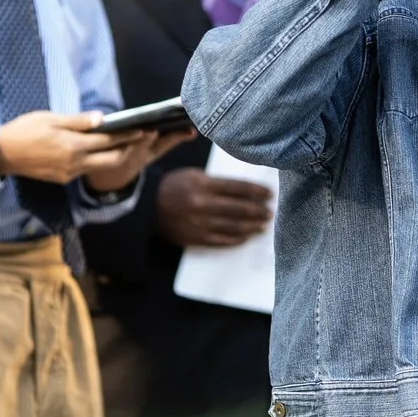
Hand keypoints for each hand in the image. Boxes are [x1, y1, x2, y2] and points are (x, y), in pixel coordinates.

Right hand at [0, 112, 189, 187]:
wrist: (1, 154)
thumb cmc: (24, 130)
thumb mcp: (51, 119)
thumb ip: (78, 121)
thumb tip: (104, 118)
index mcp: (72, 146)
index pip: (109, 140)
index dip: (130, 135)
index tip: (146, 129)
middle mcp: (74, 163)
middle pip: (112, 159)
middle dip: (130, 148)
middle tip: (146, 137)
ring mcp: (69, 174)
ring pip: (100, 167)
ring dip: (116, 156)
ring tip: (130, 144)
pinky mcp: (63, 179)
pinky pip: (86, 170)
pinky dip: (98, 161)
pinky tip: (104, 152)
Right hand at [156, 166, 274, 247]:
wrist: (146, 207)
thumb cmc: (173, 187)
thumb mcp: (194, 176)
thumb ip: (217, 182)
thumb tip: (245, 190)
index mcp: (203, 184)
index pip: (238, 188)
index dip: (257, 191)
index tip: (270, 194)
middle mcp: (203, 204)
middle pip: (239, 208)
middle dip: (258, 210)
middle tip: (271, 211)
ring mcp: (199, 223)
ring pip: (233, 226)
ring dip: (252, 226)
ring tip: (264, 225)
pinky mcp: (195, 238)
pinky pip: (222, 240)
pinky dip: (237, 239)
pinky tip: (247, 236)